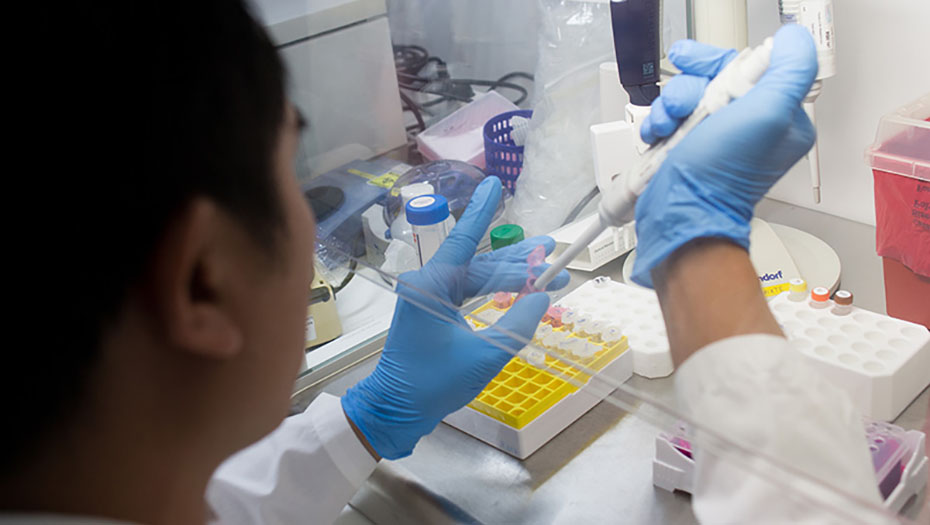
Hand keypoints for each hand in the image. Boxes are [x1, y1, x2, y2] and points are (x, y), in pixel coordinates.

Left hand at [342, 176, 569, 458]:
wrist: (395, 409)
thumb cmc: (433, 383)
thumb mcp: (484, 355)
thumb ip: (517, 324)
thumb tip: (542, 297)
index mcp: (432, 285)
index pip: (465, 241)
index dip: (483, 212)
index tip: (495, 184)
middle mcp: (428, 283)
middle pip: (478, 261)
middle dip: (516, 259)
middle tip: (550, 251)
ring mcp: (428, 297)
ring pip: (475, 277)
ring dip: (508, 275)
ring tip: (544, 268)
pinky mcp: (431, 312)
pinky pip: (466, 292)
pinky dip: (492, 291)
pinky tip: (517, 288)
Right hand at [632, 25, 817, 286]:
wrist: (679, 213)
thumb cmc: (719, 177)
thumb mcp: (766, 114)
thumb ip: (789, 70)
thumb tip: (793, 40)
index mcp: (780, 118)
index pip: (755, 68)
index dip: (723, 62)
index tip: (700, 66)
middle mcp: (750, 127)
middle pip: (717, 79)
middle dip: (690, 87)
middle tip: (682, 104)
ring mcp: (717, 138)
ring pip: (690, 97)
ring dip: (670, 106)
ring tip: (666, 127)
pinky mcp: (690, 148)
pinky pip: (672, 118)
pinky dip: (660, 122)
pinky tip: (657, 135)